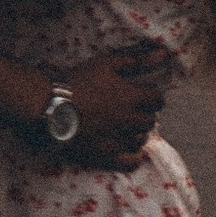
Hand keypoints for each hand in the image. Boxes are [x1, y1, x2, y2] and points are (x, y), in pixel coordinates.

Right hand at [58, 46, 167, 168]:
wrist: (52, 106)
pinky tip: (127, 147)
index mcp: (134, 98)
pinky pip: (131, 161)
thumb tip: (164, 54)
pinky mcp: (107, 156)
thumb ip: (137, 61)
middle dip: (144, 113)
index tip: (141, 94)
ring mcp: (120, 140)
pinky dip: (134, 155)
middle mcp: (131, 121)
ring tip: (124, 125)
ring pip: (142, 138)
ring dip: (137, 131)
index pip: (157, 99)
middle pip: (150, 120)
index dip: (150, 95)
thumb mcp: (107, 64)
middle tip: (129, 109)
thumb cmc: (79, 82)